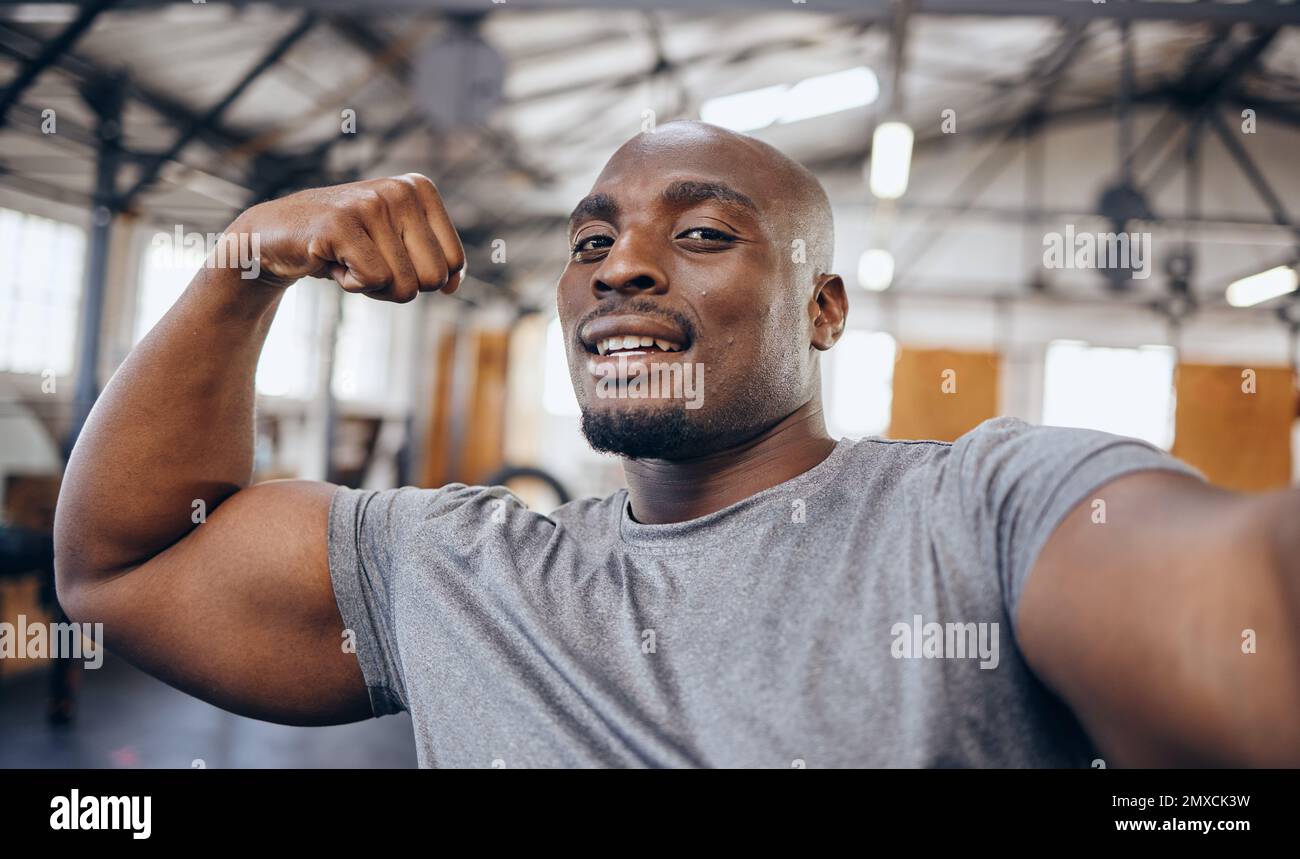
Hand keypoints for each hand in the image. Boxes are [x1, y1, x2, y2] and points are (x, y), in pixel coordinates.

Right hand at [229, 173, 464, 300]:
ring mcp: (370, 203)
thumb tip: (454, 286)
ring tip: (346, 258)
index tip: (387, 256)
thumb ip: (435, 263)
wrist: (276, 236)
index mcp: (420, 189)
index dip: (421, 276)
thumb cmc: (345, 245)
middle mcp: (400, 190)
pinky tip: (331, 261)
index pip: (454, 263)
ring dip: (371, 286)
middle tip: (365, 261)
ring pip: (404, 285)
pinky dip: (351, 285)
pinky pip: (374, 280)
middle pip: (433, 278)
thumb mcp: (398, 248)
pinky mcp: (340, 224)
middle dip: (399, 285)